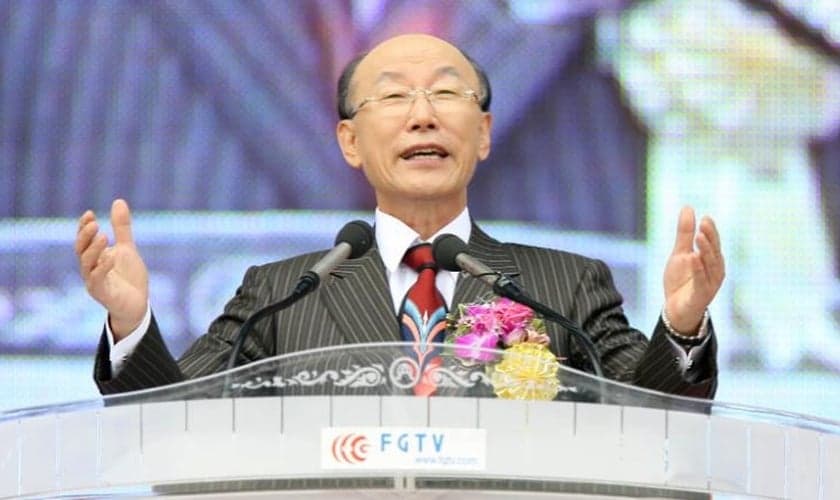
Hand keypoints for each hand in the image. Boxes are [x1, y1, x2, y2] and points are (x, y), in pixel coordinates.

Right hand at [75, 199, 148, 339]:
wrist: (137, 304)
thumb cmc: (129, 277)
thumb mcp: (127, 248)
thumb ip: (122, 228)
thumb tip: (118, 201)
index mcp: (95, 258)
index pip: (84, 240)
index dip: (83, 227)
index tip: (89, 213)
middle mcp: (90, 269)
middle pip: (81, 251)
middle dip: (84, 237)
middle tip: (93, 223)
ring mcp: (95, 282)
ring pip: (86, 265)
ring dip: (93, 250)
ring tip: (103, 236)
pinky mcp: (103, 294)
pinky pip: (97, 280)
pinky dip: (102, 268)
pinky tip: (110, 257)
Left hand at [662, 206, 724, 333]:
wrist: (675, 309)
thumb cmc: (681, 281)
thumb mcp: (680, 253)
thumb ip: (684, 233)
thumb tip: (688, 208)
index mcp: (711, 260)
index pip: (713, 243)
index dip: (711, 231)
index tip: (705, 218)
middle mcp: (715, 271)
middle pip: (714, 252)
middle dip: (710, 238)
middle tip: (704, 223)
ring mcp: (710, 284)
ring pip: (710, 266)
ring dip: (705, 251)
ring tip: (699, 237)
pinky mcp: (701, 295)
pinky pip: (701, 281)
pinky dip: (698, 269)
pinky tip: (693, 258)